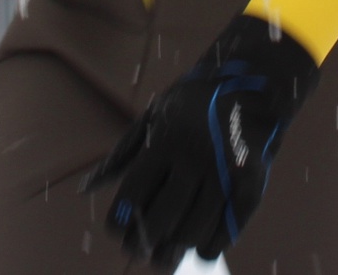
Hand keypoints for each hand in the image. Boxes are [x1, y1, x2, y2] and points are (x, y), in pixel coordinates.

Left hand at [87, 15, 319, 267]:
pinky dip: (210, 246)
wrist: (252, 83)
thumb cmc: (193, 103)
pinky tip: (200, 246)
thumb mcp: (153, 117)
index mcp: (165, 140)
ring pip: (193, 230)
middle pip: (162, 219)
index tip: (117, 234)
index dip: (120, 223)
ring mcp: (224, 172)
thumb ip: (121, 155)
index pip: (133, 195)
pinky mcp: (251, 183)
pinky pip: (226, 230)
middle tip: (139, 255)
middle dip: (144, 245)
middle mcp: (194, 157)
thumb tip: (85, 189)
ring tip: (167, 255)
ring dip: (176, 248)